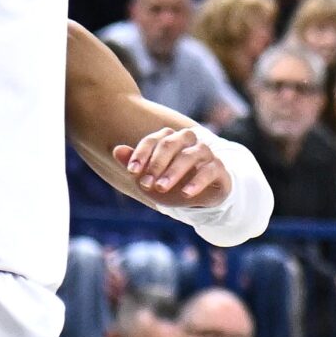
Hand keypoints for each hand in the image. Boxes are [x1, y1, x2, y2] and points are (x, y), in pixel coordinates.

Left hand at [112, 126, 230, 205]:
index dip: (142, 153)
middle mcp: (189, 142)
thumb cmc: (172, 183)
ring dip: (174, 171)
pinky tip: (185, 194)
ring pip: (191, 154)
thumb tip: (117, 150)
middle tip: (146, 183)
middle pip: (172, 143)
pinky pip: (209, 170)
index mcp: (171, 139)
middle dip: (156, 163)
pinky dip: (197, 181)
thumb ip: (135, 164)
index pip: (155, 139)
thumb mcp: (150, 177)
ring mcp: (205, 154)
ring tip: (161, 187)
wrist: (200, 197)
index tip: (131, 171)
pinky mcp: (218, 169)